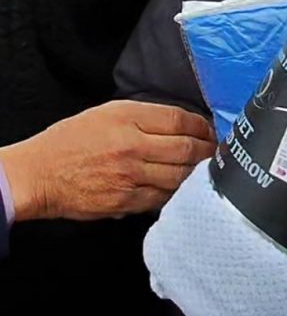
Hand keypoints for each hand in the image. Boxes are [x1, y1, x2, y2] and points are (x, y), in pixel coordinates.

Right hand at [0, 101, 214, 221]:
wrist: (39, 174)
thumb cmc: (71, 140)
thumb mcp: (107, 113)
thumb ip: (144, 117)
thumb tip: (181, 126)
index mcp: (128, 118)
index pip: (179, 120)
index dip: (202, 126)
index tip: (212, 130)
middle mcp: (132, 146)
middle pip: (186, 149)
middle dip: (209, 151)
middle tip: (219, 152)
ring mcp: (130, 176)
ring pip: (179, 176)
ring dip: (198, 174)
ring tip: (208, 170)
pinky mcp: (125, 202)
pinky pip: (161, 199)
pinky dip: (176, 194)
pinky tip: (184, 190)